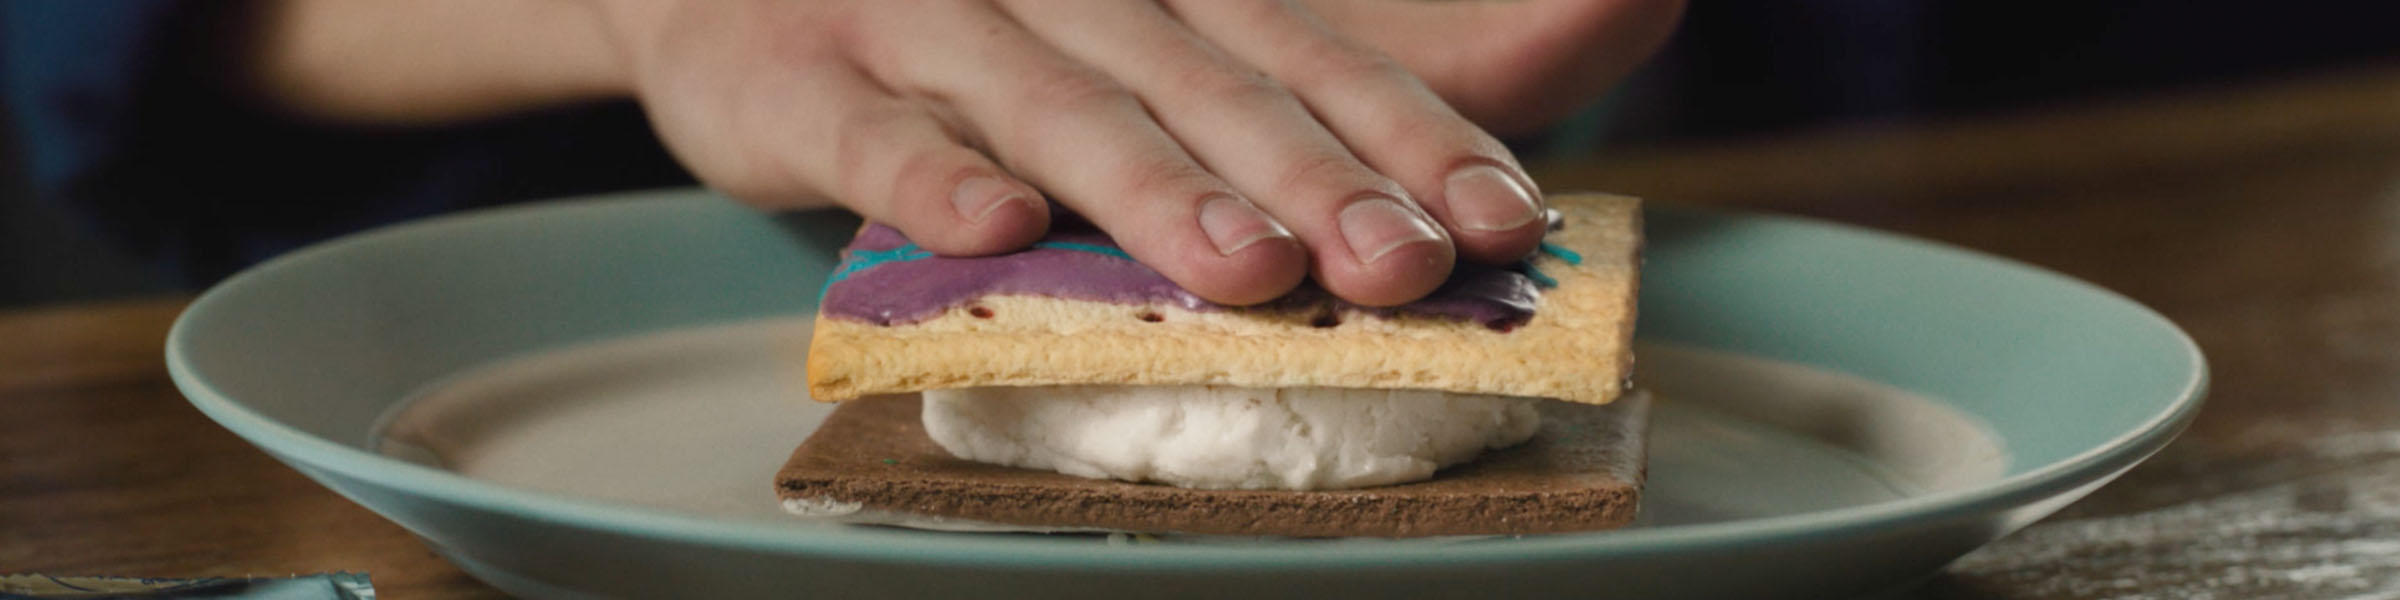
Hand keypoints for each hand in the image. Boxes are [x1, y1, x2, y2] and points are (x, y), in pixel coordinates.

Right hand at [589, 0, 1678, 305]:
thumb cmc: (958, 37)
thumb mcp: (1114, 41)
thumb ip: (1241, 99)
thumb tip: (1410, 198)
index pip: (1303, 53)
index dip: (1407, 131)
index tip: (1502, 219)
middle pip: (1207, 79)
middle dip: (1317, 174)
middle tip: (1408, 262)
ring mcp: (930, 20)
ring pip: (1060, 105)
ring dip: (1156, 187)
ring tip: (1250, 267)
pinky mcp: (805, 80)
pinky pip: (877, 135)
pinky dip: (935, 181)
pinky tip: (997, 231)